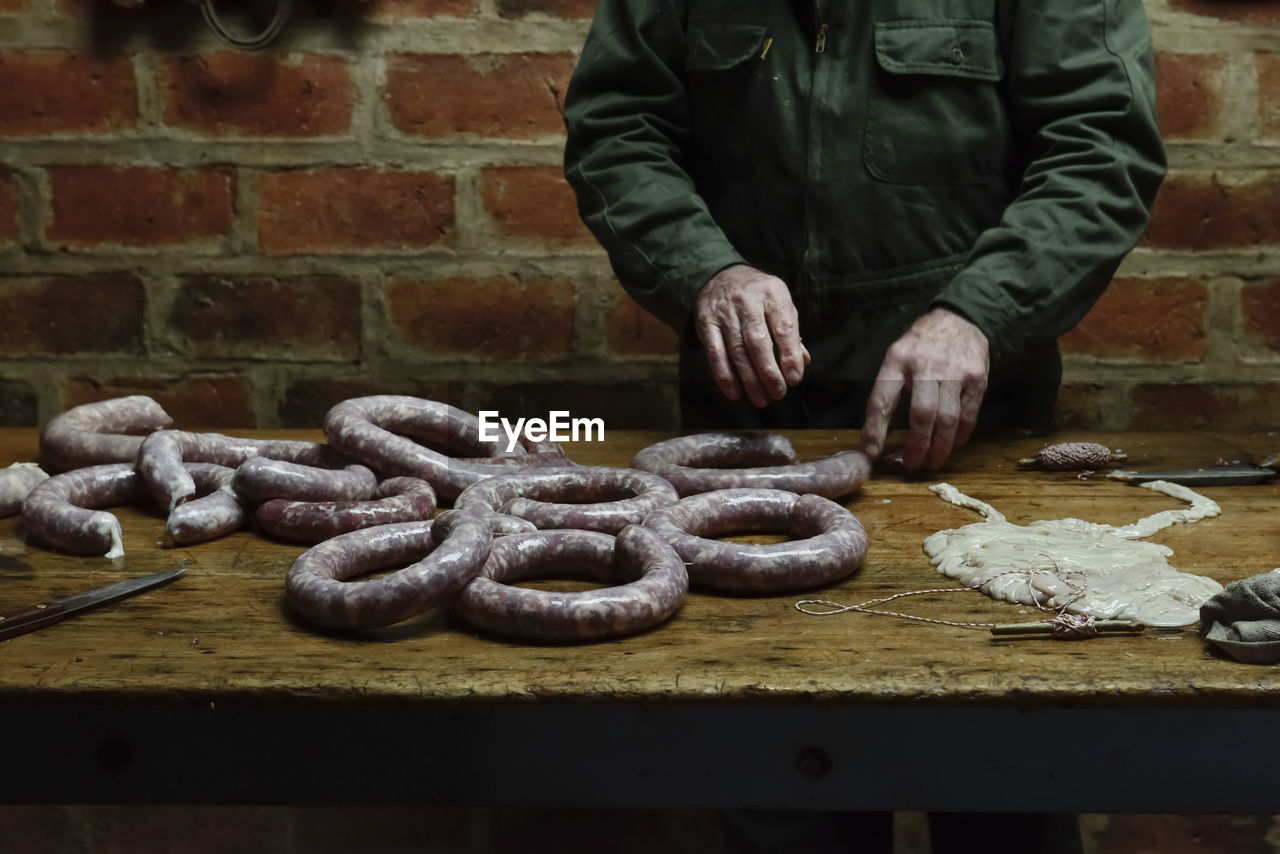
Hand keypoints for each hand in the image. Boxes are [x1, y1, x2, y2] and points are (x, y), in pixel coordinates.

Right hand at [694, 265, 810, 406]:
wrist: (721, 276)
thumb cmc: (759, 297)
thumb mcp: (779, 304)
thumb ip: (791, 332)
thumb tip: (802, 362)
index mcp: (772, 293)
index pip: (784, 327)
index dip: (789, 356)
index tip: (794, 378)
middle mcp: (747, 301)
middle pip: (757, 342)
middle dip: (769, 373)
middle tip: (778, 393)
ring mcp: (724, 312)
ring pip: (737, 351)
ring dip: (749, 380)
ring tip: (761, 399)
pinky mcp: (705, 323)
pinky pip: (715, 354)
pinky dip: (725, 376)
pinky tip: (735, 393)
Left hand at [862, 308, 988, 470]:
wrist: (960, 319)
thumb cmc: (922, 346)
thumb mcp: (897, 356)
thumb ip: (891, 388)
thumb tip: (878, 433)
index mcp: (898, 359)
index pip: (882, 399)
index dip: (875, 429)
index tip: (872, 452)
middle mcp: (927, 365)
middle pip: (921, 415)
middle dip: (915, 447)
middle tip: (910, 465)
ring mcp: (955, 372)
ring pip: (947, 420)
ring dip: (938, 449)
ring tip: (931, 462)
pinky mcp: (977, 379)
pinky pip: (968, 416)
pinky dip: (959, 437)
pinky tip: (951, 445)